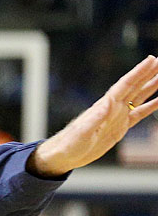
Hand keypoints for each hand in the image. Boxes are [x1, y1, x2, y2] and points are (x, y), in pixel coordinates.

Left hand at [29, 55, 157, 176]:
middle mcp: (113, 108)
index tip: (151, 60)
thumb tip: (108, 103)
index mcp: (105, 106)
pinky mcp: (120, 127)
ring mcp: (117, 116)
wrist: (65, 155)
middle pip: (134, 86)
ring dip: (151, 86)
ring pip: (139, 97)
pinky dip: (151, 106)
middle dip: (148, 73)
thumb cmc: (69, 144)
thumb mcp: (82, 132)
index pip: (125, 85)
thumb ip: (95, 118)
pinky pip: (139, 114)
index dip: (138, 72)